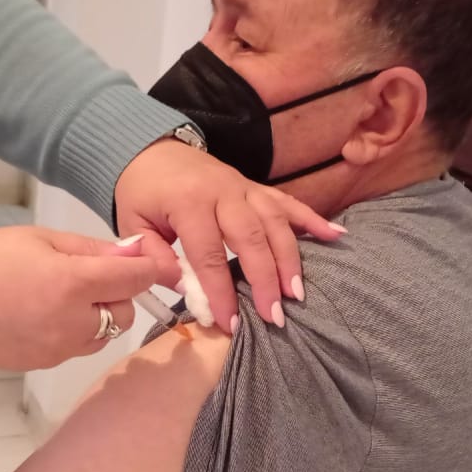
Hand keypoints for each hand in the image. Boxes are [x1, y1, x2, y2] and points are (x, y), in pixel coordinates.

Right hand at [0, 227, 154, 370]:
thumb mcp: (38, 239)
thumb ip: (91, 248)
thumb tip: (134, 250)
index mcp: (73, 284)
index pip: (136, 279)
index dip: (144, 266)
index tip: (138, 258)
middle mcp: (73, 323)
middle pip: (126, 312)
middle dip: (117, 294)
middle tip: (86, 276)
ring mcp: (59, 349)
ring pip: (104, 335)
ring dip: (97, 317)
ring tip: (62, 297)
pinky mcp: (44, 364)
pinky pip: (77, 347)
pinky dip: (74, 332)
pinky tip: (44, 315)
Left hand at [115, 139, 344, 331]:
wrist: (152, 148)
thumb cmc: (141, 192)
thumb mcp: (134, 224)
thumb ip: (156, 257)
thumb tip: (186, 291)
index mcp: (188, 202)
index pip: (209, 253)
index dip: (221, 291)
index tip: (230, 323)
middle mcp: (223, 192)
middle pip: (251, 237)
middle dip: (265, 279)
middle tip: (275, 316)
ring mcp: (244, 187)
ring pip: (276, 221)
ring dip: (290, 258)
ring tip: (297, 293)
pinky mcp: (257, 187)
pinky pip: (289, 202)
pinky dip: (313, 219)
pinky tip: (336, 237)